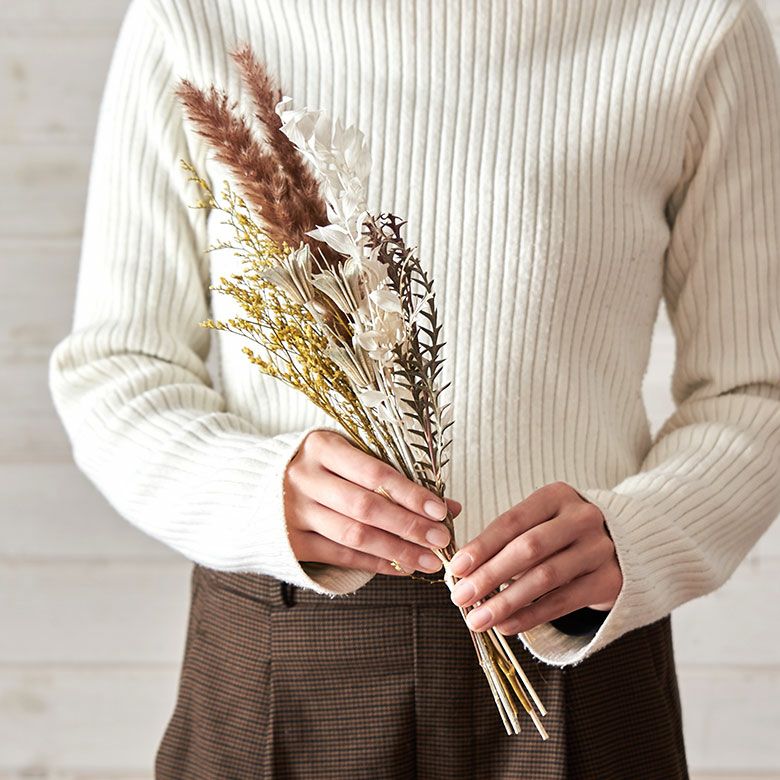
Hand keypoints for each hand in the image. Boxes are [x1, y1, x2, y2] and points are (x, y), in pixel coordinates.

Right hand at [284, 429, 461, 575]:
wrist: (248, 486)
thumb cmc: (314, 466)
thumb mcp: (344, 456)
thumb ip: (389, 475)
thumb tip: (447, 505)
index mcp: (320, 446)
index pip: (374, 472)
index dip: (410, 493)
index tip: (441, 510)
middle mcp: (304, 477)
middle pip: (366, 507)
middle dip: (409, 526)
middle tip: (441, 539)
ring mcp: (293, 512)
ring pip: (354, 535)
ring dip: (398, 550)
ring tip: (429, 561)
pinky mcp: (289, 542)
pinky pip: (340, 555)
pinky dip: (374, 564)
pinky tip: (401, 568)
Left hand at [447, 481, 621, 633]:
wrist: (621, 545)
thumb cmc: (561, 534)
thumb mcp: (538, 524)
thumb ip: (505, 542)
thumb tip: (463, 572)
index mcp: (556, 496)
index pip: (512, 521)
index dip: (481, 546)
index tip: (456, 568)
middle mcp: (582, 518)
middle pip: (528, 548)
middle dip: (489, 575)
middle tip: (460, 597)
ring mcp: (599, 548)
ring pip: (545, 577)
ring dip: (506, 601)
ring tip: (478, 618)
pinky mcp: (610, 580)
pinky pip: (563, 602)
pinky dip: (530, 616)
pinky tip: (506, 626)